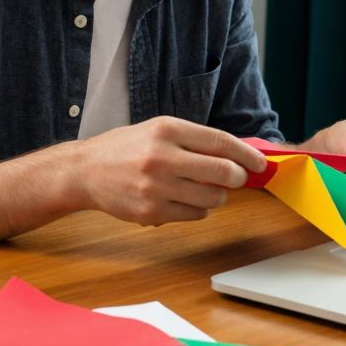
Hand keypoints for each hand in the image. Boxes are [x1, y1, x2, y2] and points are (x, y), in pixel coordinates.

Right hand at [64, 116, 268, 225]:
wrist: (86, 171)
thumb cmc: (126, 148)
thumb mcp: (158, 130)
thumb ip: (195, 140)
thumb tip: (237, 155)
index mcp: (166, 130)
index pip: (220, 142)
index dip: (247, 154)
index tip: (260, 163)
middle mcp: (161, 157)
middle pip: (223, 172)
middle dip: (237, 177)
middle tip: (236, 178)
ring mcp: (156, 187)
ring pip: (212, 198)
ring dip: (217, 196)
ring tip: (203, 188)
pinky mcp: (151, 212)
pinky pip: (195, 215)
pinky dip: (198, 209)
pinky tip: (183, 199)